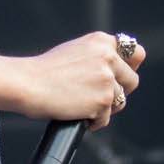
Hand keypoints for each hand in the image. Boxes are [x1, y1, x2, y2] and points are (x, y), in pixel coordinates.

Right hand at [17, 31, 143, 127]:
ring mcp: (107, 79)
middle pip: (132, 80)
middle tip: (98, 97)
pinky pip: (106, 118)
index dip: (130, 67)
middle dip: (119, 91)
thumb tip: (119, 69)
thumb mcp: (76, 50)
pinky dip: (93, 122)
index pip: (136, 53)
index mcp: (102, 41)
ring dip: (104, 108)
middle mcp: (108, 57)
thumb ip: (98, 56)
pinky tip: (78, 115)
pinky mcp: (103, 100)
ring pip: (120, 101)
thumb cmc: (45, 70)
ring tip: (83, 106)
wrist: (28, 83)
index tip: (121, 76)